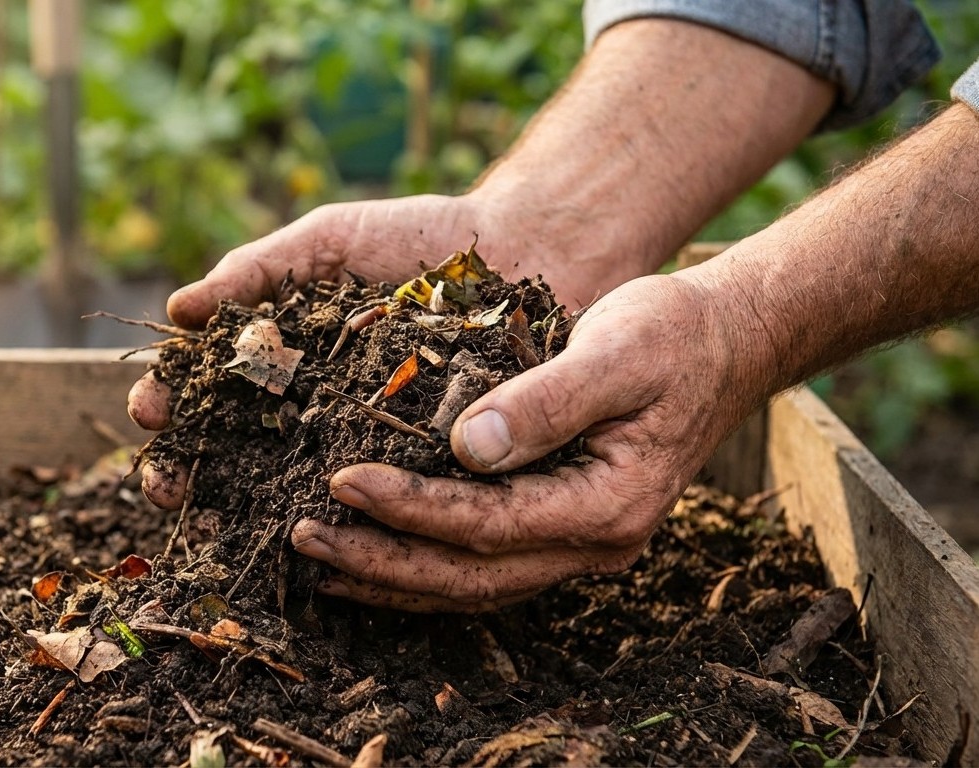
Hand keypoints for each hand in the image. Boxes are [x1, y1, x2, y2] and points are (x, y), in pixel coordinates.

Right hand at [128, 192, 624, 508]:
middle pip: (233, 448)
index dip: (171, 401)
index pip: (207, 386)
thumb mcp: (329, 240)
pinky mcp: (414, 466)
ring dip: (244, 507)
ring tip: (214, 519)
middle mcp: (311, 406)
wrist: (522, 251)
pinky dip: (333, 517)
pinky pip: (370, 498)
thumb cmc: (418, 238)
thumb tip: (177, 310)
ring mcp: (360, 440)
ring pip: (290, 485)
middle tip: (165, 485)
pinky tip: (300, 532)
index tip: (150, 410)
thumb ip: (257, 269)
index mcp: (281, 353)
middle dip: (190, 469)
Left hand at [288, 272, 768, 611]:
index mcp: (606, 505)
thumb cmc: (672, 336)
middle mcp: (593, 543)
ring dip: (393, 576)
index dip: (408, 508)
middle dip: (381, 560)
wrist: (724, 344)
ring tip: (319, 561)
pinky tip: (373, 554)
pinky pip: (482, 565)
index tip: (340, 480)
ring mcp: (579, 545)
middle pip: (468, 574)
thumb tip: (467, 447)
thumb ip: (547, 402)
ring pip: (472, 585)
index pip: (486, 523)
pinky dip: (422, 565)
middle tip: (303, 537)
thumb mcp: (617, 352)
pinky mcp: (560, 528)